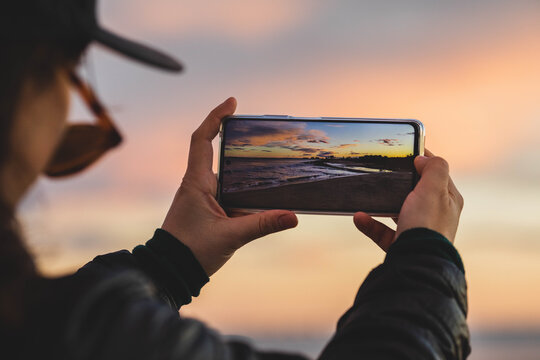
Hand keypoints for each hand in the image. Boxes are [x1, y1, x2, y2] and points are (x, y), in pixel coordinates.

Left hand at [161, 98, 297, 275]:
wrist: (171, 271)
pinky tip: (262, 193)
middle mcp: (198, 184)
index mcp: (197, 182)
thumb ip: (262, 225)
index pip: (202, 139)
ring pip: (225, 173)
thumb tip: (293, 217)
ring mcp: (203, 196)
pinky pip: (228, 191)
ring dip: (243, 166)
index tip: (232, 103)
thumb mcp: (230, 237)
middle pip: (216, 150)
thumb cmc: (190, 252)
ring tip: (269, 160)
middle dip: (236, 137)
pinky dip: (244, 188)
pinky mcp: (208, 209)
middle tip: (261, 130)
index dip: (215, 117)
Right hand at [353, 150, 463, 250]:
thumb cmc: (427, 224)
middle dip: (400, 182)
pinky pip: (382, 231)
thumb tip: (424, 159)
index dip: (423, 158)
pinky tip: (359, 217)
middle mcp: (435, 216)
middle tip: (384, 170)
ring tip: (367, 194)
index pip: (437, 173)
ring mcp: (418, 231)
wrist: (416, 262)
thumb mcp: (434, 189)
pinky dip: (370, 224)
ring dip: (381, 203)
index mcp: (448, 200)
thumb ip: (434, 168)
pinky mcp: (401, 245)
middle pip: (416, 192)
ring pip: (397, 211)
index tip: (405, 149)